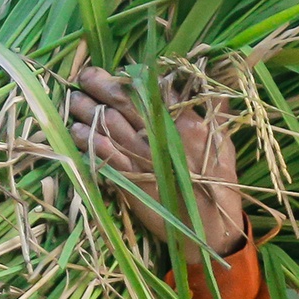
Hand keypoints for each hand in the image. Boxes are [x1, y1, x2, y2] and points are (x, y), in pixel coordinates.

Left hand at [66, 66, 246, 256]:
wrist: (207, 228)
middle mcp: (159, 135)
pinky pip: (100, 153)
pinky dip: (85, 140)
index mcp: (184, 122)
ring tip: (75, 100)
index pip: (151, 87)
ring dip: (86, 109)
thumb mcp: (223, 144)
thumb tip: (205, 84)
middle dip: (99, 83)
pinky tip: (76, 132)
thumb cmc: (218, 183)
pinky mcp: (127, 179)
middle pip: (122, 100)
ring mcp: (141, 157)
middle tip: (85, 76)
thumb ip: (214, 113)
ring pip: (105, 123)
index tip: (117, 70)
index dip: (129, 75)